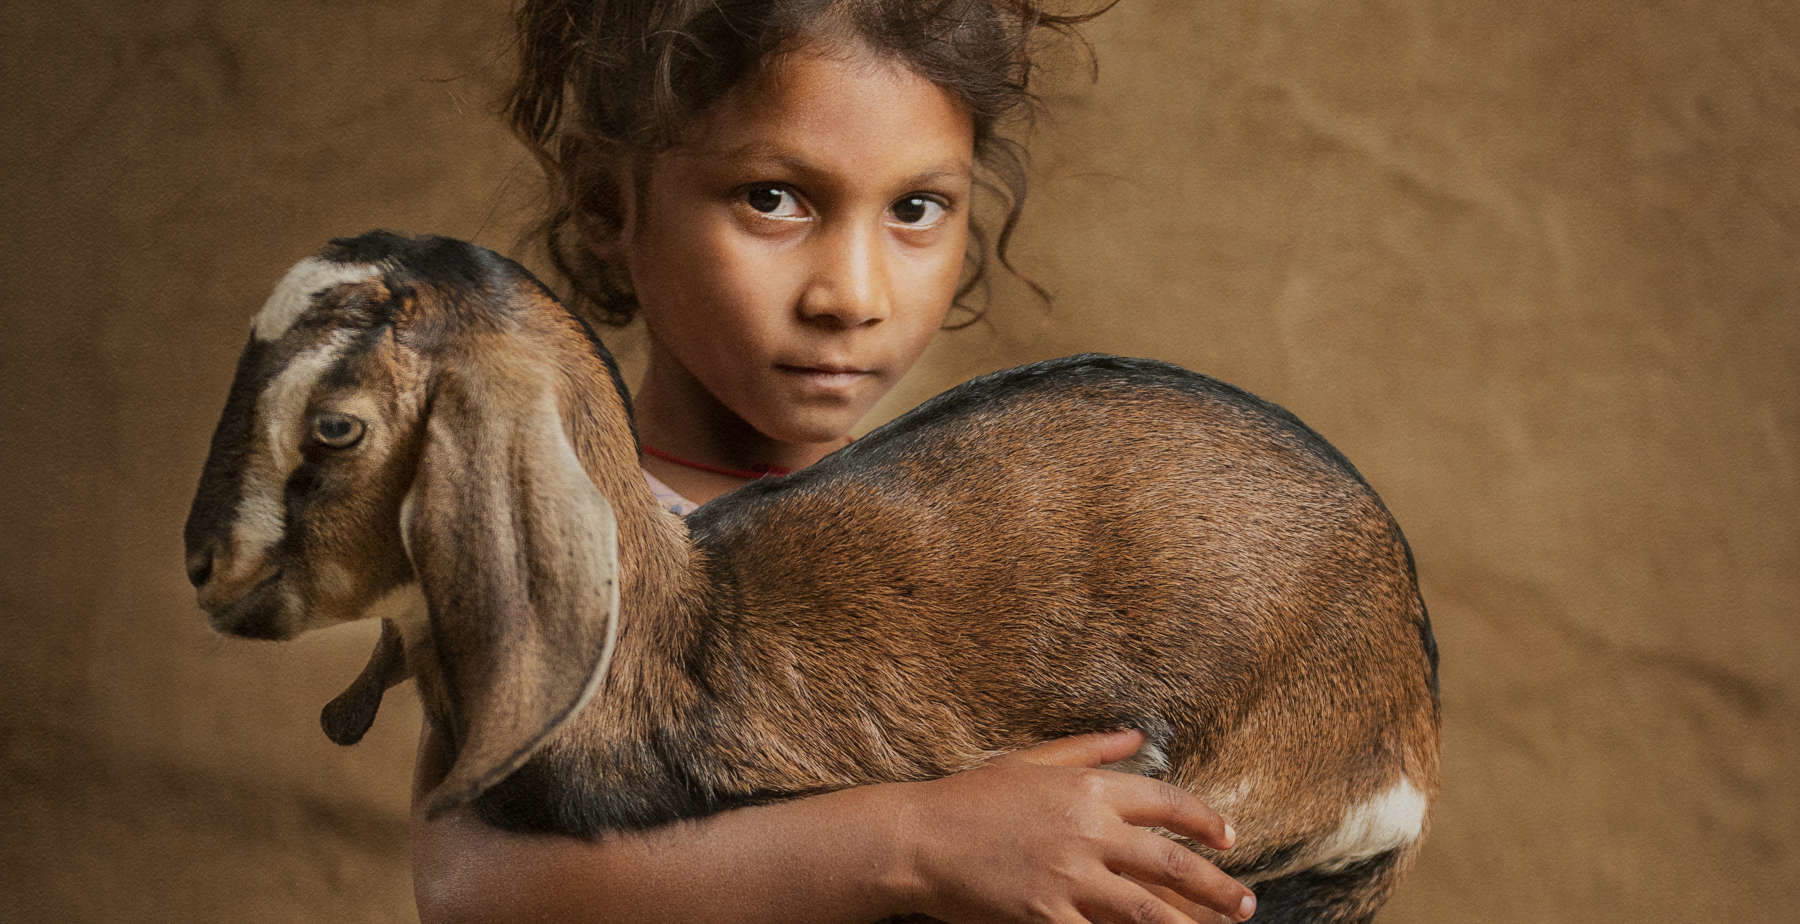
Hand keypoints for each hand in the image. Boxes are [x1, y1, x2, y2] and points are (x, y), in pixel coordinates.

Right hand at [893, 729, 1255, 922]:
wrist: (917, 837)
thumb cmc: (970, 796)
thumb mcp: (1031, 760)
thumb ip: (1090, 749)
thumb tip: (1139, 737)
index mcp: (1088, 789)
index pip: (1166, 803)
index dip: (1204, 821)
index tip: (1228, 839)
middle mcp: (1087, 831)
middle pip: (1171, 862)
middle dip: (1216, 886)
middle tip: (1244, 904)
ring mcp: (1068, 877)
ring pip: (1148, 909)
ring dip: (1189, 923)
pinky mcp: (1046, 915)